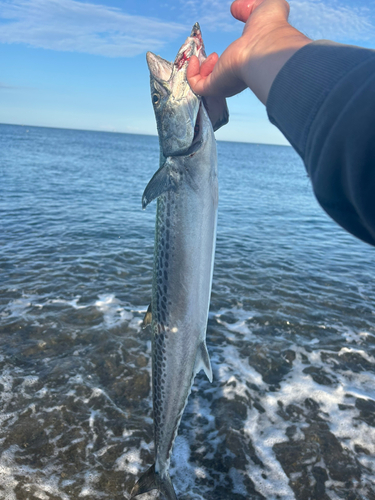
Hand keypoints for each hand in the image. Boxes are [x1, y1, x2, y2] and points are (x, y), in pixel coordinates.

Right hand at [187, 0, 311, 103]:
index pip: (235, 70)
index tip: (218, 52)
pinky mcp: (215, 85)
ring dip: (201, 70)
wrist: (265, 46)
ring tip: (203, 57)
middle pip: (220, 79)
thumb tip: (235, 7)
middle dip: (210, 68)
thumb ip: (249, 7)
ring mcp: (226, 82)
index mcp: (250, 64)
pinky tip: (194, 60)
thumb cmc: (270, 28)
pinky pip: (197, 86)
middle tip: (210, 56)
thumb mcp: (262, 8)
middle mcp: (238, 76)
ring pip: (207, 84)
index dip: (224, 61)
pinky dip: (191, 74)